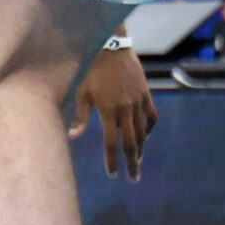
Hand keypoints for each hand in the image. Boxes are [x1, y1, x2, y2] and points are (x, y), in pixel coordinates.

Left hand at [76, 45, 156, 179]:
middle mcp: (126, 109)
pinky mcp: (146, 94)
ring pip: (143, 131)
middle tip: (133, 177)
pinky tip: (146, 136)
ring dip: (142, 148)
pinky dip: (150, 129)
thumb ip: (79, 116)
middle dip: (132, 162)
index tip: (113, 175)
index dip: (112, 160)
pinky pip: (152, 116)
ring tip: (139, 161)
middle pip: (131, 142)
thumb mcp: (80, 91)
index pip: (111, 142)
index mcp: (108, 110)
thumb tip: (73, 137)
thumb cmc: (89, 69)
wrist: (111, 47)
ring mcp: (138, 102)